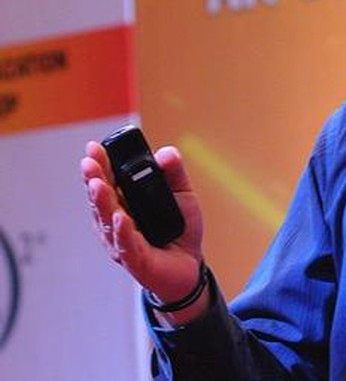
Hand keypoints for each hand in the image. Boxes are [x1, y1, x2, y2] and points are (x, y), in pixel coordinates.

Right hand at [81, 141, 207, 319]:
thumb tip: (166, 153)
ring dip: (102, 202)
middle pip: (102, 199)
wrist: (191, 265)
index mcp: (123, 203)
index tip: (93, 147)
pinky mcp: (136, 260)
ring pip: (108, 220)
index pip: (107, 181)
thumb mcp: (183, 194)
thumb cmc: (179, 229)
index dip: (100, 165)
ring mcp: (122, 241)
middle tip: (89, 162)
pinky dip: (123, 231)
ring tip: (98, 184)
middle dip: (94, 179)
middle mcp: (116, 222)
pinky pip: (127, 244)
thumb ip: (174, 172)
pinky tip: (120, 218)